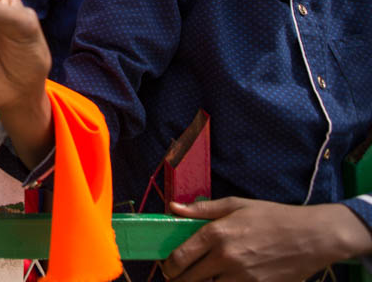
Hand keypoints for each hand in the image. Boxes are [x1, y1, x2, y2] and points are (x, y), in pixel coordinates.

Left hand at [162, 198, 370, 280]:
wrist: (312, 237)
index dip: (169, 265)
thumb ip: (201, 209)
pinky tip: (222, 280)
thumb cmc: (273, 217)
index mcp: (217, 233)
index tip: (168, 266)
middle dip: (179, 279)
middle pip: (190, 278)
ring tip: (200, 278)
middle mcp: (226, 257)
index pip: (180, 256)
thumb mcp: (236, 205)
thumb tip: (173, 207)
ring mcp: (243, 276)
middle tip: (178, 276)